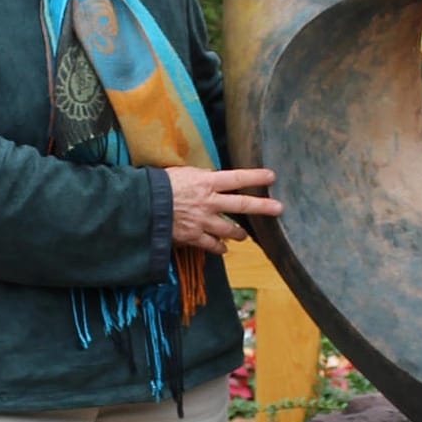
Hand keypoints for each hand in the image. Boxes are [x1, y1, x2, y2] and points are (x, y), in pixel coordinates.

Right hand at [165, 166, 282, 254]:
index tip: (272, 176)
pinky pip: (211, 245)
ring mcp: (203, 221)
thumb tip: (211, 177)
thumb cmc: (159, 185)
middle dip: (263, 207)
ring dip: (239, 233)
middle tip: (279, 208)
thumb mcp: (182, 173)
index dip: (255, 177)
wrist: (142, 207)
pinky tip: (223, 248)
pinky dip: (219, 247)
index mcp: (206, 182)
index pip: (237, 178)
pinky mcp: (193, 237)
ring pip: (229, 230)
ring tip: (244, 236)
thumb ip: (200, 177)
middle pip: (242, 205)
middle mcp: (209, 202)